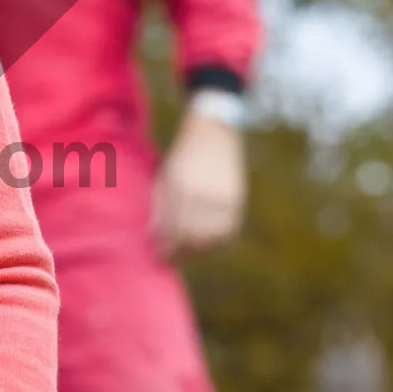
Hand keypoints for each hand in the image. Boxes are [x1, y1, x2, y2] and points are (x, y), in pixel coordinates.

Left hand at [152, 108, 246, 258]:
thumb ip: (160, 207)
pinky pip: (229, 231)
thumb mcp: (165, 178)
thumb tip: (154, 237)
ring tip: (187, 254)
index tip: (159, 256)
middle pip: (193, 237)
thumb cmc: (183, 156)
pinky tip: (207, 246)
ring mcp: (224, 198)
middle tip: (170, 259)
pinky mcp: (238, 200)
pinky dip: (218, 243)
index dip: (166, 247)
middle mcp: (204, 194)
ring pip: (213, 238)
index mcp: (182, 187)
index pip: (174, 229)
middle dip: (181, 253)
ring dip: (199, 252)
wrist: (214, 132)